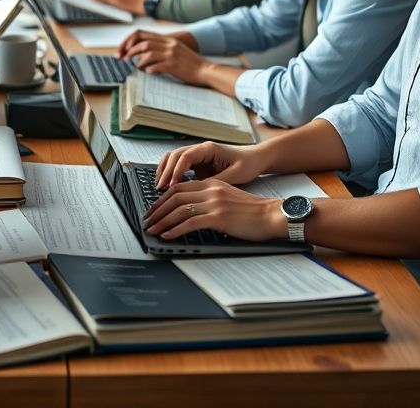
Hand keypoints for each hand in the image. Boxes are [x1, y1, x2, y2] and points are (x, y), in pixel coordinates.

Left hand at [118, 30, 205, 82]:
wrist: (205, 70)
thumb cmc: (189, 63)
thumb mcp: (176, 50)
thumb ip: (162, 49)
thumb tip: (143, 55)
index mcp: (168, 40)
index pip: (143, 34)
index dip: (130, 41)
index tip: (123, 49)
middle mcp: (169, 45)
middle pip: (144, 44)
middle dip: (131, 51)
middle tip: (124, 59)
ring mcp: (172, 55)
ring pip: (148, 54)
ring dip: (138, 61)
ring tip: (135, 67)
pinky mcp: (174, 66)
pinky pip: (156, 66)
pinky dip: (149, 70)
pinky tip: (148, 73)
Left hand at [143, 179, 284, 242]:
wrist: (272, 215)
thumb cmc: (253, 211)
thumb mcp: (228, 197)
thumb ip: (210, 199)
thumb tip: (191, 212)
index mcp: (211, 184)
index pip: (179, 188)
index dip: (162, 198)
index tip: (154, 208)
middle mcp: (210, 190)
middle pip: (174, 197)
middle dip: (157, 209)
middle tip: (147, 220)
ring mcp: (214, 203)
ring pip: (179, 210)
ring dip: (162, 220)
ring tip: (152, 230)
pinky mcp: (218, 217)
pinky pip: (190, 223)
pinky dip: (175, 230)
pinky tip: (167, 235)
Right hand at [155, 141, 266, 188]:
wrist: (255, 159)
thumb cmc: (248, 164)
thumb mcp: (235, 175)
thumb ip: (216, 181)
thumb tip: (197, 191)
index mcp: (209, 149)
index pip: (185, 156)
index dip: (176, 171)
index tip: (171, 186)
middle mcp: (200, 149)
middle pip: (174, 155)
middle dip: (165, 171)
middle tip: (160, 188)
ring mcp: (197, 155)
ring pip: (173, 158)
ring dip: (164, 171)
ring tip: (160, 187)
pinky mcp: (196, 163)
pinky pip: (178, 165)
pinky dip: (170, 174)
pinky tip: (168, 186)